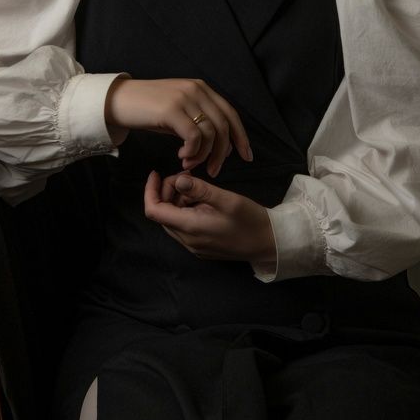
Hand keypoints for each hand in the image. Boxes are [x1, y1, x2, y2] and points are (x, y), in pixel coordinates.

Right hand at [105, 77, 252, 177]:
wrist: (118, 100)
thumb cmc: (147, 109)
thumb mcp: (178, 111)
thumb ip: (198, 120)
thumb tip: (219, 144)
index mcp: (201, 88)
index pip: (230, 113)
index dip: (241, 136)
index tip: (247, 156)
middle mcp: (196, 90)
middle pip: (224, 125)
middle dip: (223, 152)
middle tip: (215, 170)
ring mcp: (184, 98)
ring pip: (210, 133)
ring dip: (204, 155)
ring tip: (190, 165)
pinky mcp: (172, 110)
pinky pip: (194, 136)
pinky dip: (192, 152)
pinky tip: (182, 157)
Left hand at [143, 170, 275, 264]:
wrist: (269, 244)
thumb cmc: (250, 220)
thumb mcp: (227, 199)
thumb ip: (200, 189)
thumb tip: (178, 179)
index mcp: (190, 228)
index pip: (154, 211)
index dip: (150, 190)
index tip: (156, 172)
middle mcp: (187, 240)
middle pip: (162, 214)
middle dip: (166, 191)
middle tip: (187, 175)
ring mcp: (194, 246)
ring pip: (172, 219)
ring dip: (177, 200)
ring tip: (196, 184)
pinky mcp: (202, 247)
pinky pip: (184, 226)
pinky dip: (185, 209)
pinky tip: (202, 199)